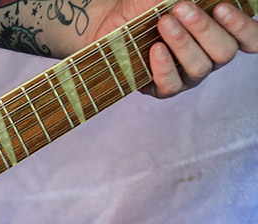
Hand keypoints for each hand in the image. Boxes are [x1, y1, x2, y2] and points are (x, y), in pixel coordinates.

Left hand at [93, 1, 257, 97]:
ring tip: (163, 23)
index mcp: (220, 33)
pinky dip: (164, 66)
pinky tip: (155, 48)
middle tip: (180, 7)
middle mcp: (209, 56)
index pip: (250, 39)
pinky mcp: (162, 88)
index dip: (244, 28)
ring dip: (183, 43)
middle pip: (225, 52)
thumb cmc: (144, 5)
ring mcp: (187, 75)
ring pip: (200, 67)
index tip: (223, 8)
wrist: (108, 21)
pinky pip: (171, 85)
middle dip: (204, 28)